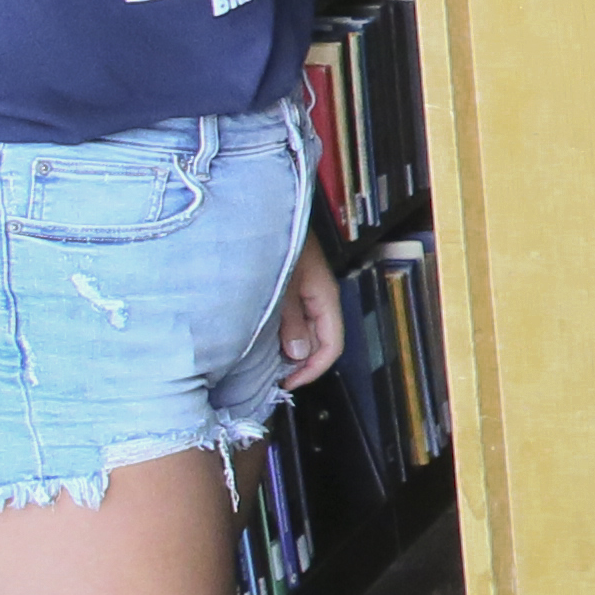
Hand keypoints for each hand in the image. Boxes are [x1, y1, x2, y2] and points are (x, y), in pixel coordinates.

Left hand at [273, 235, 345, 390]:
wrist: (264, 211)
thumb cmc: (278, 240)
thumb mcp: (282, 285)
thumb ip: (290, 320)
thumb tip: (297, 354)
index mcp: (324, 297)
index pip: (332, 345)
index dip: (313, 370)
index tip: (288, 383)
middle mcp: (319, 298)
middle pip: (318, 341)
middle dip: (298, 362)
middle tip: (269, 375)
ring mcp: (306, 294)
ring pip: (305, 332)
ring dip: (288, 348)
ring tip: (263, 360)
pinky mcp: (292, 289)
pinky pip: (293, 320)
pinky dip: (281, 333)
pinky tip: (262, 337)